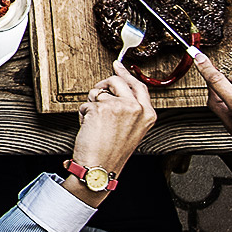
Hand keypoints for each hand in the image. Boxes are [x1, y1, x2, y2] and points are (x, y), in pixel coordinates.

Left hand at [71, 61, 156, 186]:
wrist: (100, 166)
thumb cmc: (112, 152)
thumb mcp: (132, 129)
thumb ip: (130, 109)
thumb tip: (115, 90)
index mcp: (148, 114)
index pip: (138, 85)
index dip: (126, 74)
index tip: (117, 65)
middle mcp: (137, 108)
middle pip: (116, 81)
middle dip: (103, 86)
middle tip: (96, 94)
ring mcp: (120, 106)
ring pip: (98, 91)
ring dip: (91, 104)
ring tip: (95, 123)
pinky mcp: (101, 108)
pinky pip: (86, 103)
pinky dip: (83, 114)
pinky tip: (89, 128)